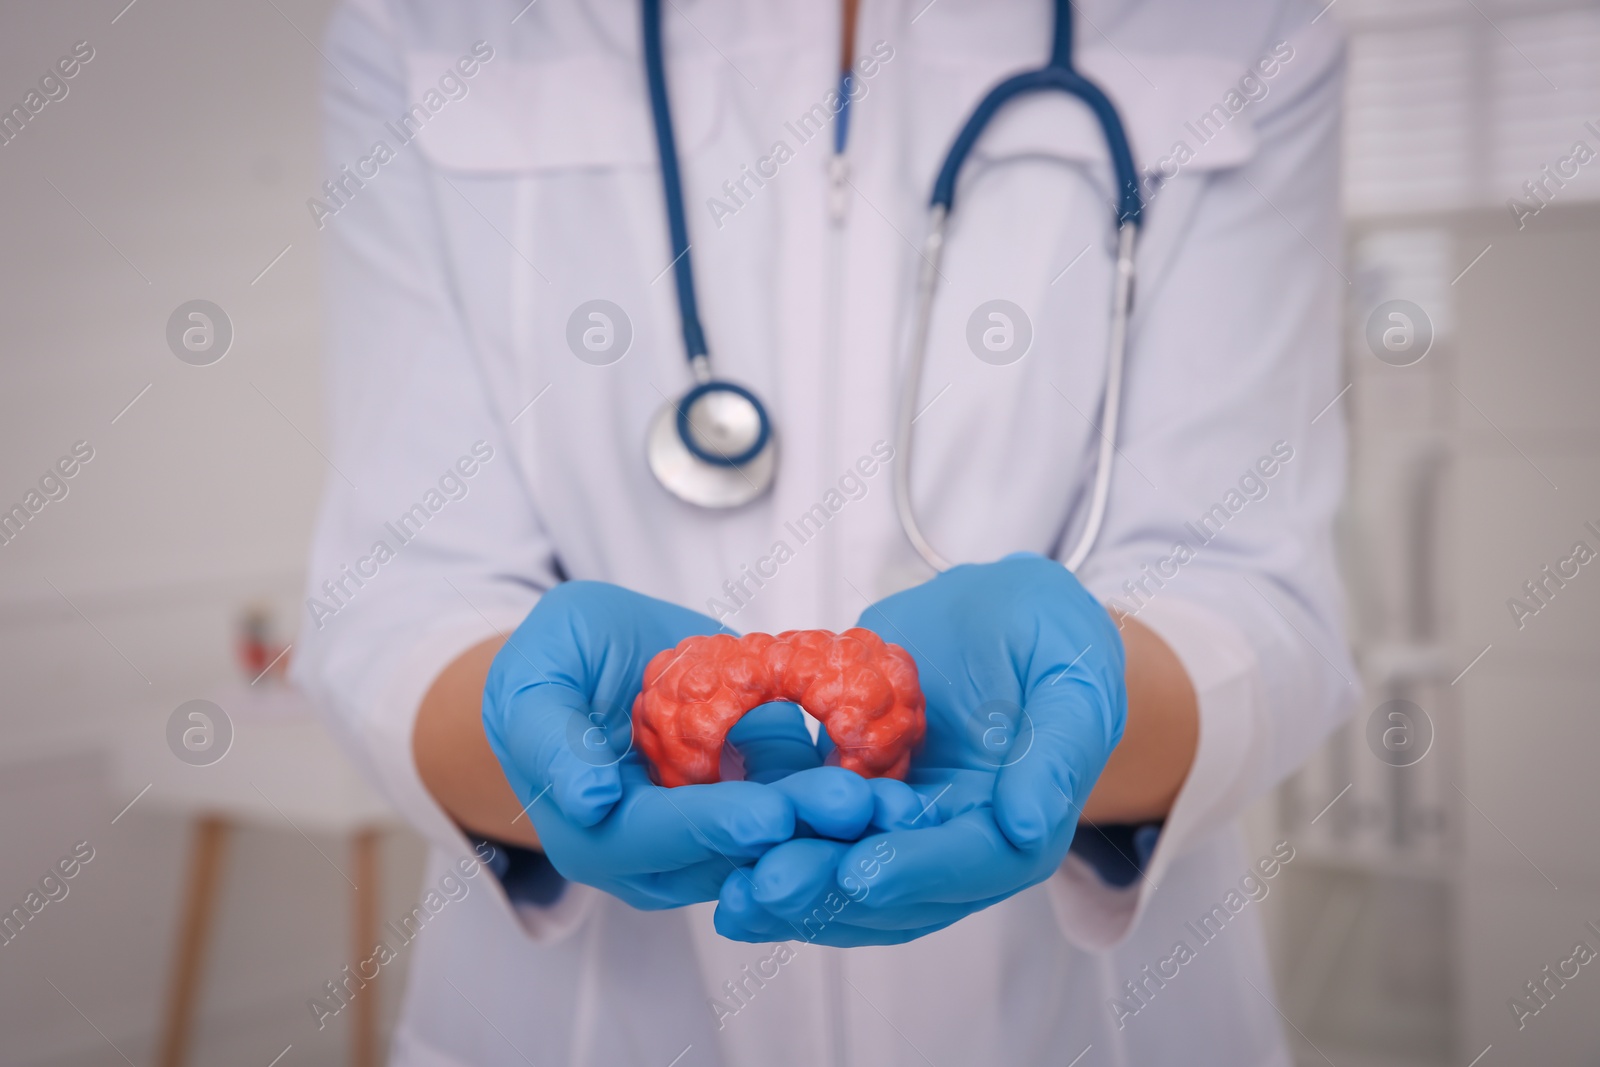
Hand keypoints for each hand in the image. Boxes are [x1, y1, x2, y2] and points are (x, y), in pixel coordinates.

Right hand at [482, 581, 873, 909]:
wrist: (599, 657)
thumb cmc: (551, 665)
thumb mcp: (528, 684)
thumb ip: (548, 740)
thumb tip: (592, 801)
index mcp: (600, 835)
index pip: (661, 837)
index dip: (714, 825)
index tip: (768, 813)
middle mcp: (666, 853)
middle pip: (738, 850)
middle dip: (802, 832)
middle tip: (860, 808)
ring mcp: (721, 830)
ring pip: (787, 835)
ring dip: (844, 822)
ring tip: (900, 800)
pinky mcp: (764, 798)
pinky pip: (812, 802)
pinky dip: (857, 791)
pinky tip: (904, 781)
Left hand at [714, 554, 1125, 943]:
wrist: (998, 610)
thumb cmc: (1051, 634)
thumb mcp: (1075, 674)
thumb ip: (1060, 750)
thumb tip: (1034, 828)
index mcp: (1019, 827)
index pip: (971, 864)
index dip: (916, 870)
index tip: (860, 872)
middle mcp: (955, 844)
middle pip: (896, 889)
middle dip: (829, 891)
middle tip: (767, 886)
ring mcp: (899, 829)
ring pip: (844, 876)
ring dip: (791, 890)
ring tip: (733, 892)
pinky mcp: (853, 801)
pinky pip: (810, 833)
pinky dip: (770, 844)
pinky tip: (719, 853)